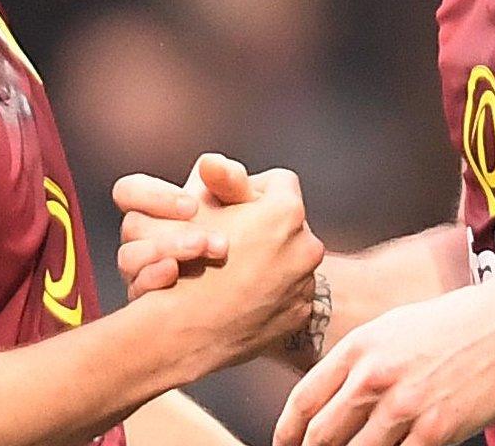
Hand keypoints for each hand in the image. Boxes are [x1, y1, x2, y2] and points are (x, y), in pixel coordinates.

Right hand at [113, 153, 250, 298]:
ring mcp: (143, 270)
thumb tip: (211, 163)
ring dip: (168, 253)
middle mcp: (145, 238)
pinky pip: (137, 292)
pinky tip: (179, 276)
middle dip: (174, 232)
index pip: (130, 191)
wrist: (264, 287)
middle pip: (132, 226)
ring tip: (212, 256)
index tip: (193, 207)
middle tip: (218, 242)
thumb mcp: (246, 205)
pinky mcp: (149, 301)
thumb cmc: (250, 236)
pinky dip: (156, 280)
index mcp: (158, 207)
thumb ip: (230, 181)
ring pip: (130, 259)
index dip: (154, 196)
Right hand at [145, 157, 325, 369]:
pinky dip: (271, 290)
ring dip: (269, 259)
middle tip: (231, 239)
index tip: (233, 206)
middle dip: (263, 227)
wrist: (187, 332)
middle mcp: (307, 245)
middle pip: (287, 222)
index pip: (279, 182)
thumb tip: (214, 162)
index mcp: (285, 211)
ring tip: (234, 270)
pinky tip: (241, 296)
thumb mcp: (197, 209)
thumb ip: (220, 179)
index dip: (251, 190)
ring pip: (290, 257)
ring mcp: (306, 283)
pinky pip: (290, 291)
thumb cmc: (187, 263)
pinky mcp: (300, 314)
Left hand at [274, 284, 494, 445]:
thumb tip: (327, 398)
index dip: (287, 431)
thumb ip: (355, 363)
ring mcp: (405, 405)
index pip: (304, 400)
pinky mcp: (437, 429)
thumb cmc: (446, 328)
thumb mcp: (389, 331)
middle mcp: (374, 377)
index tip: (283, 445)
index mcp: (357, 349)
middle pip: (322, 434)